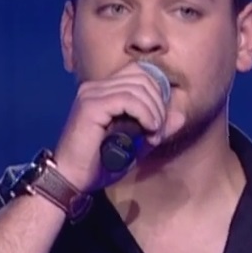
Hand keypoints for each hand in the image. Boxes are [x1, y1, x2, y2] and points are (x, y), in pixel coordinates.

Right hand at [52, 62, 185, 191]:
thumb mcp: (136, 145)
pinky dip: (145, 113)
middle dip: (159, 102)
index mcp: (102, 90)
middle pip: (142, 76)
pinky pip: (128, 99)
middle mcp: (95, 87)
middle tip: (158, 130)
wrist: (71, 179)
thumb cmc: (99, 164)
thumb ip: (156, 128)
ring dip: (154, 111)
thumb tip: (180, 115)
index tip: (160, 119)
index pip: (139, 73)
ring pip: (138, 87)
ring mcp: (91, 94)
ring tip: (153, 134)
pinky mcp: (91, 106)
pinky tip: (149, 129)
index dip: (157, 92)